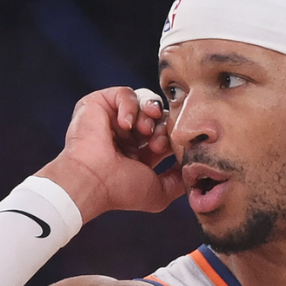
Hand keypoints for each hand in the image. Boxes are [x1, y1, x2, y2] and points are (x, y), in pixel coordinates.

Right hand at [36, 86, 183, 221]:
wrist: (92, 180)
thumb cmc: (121, 189)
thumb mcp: (159, 192)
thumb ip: (178, 182)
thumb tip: (193, 172)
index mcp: (138, 155)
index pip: (165, 135)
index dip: (172, 138)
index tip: (168, 148)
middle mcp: (126, 136)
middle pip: (158, 118)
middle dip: (163, 127)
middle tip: (158, 142)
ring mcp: (112, 120)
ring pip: (145, 103)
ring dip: (150, 115)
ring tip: (144, 130)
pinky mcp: (99, 105)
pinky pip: (126, 93)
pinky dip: (131, 106)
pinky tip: (126, 125)